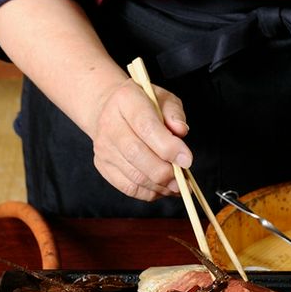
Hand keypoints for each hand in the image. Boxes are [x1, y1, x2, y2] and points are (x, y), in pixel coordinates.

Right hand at [91, 79, 192, 201]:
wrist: (110, 110)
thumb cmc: (144, 105)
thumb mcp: (163, 99)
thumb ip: (174, 113)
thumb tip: (181, 131)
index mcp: (126, 100)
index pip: (146, 127)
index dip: (169, 147)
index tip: (187, 161)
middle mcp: (109, 124)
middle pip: (137, 154)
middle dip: (165, 171)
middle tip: (183, 178)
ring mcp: (103, 148)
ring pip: (134, 176)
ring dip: (160, 185)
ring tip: (177, 185)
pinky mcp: (103, 166)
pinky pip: (129, 188)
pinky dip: (150, 193)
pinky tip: (163, 188)